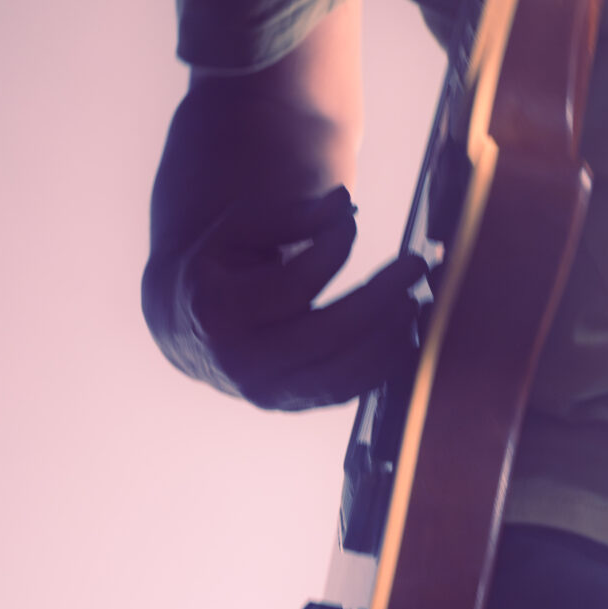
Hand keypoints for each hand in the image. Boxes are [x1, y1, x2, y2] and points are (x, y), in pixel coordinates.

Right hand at [173, 184, 425, 409]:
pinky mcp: (289, 405)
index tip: (350, 223)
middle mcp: (240, 363)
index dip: (331, 250)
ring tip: (416, 299)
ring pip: (342, 373)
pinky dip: (381, 366)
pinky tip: (404, 333)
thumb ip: (293, 215)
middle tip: (416, 264)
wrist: (191, 324)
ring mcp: (265, 393)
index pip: (294, 285)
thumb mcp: (242, 228)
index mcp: (218, 312)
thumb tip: (344, 203)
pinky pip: (345, 392)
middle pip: (328, 335)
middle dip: (381, 298)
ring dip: (390, 336)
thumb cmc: (222, 264)